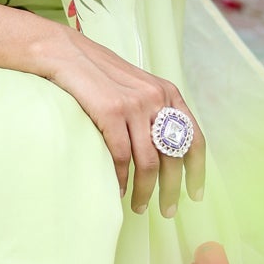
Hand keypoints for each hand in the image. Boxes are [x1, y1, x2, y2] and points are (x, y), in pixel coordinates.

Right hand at [33, 23, 205, 216]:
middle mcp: (157, 99)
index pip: (194, 139)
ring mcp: (135, 105)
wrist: (66, 53)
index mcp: (168, 94)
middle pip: (174, 157)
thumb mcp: (136, 87)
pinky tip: (118, 190)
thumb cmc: (98, 75)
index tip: (195, 195)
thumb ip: (152, 111)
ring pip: (149, 163)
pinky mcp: (111, 111)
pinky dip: (121, 179)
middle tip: (167, 211)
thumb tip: (163, 151)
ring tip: (138, 206)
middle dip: (172, 190)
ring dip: (145, 191)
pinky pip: (122, 157)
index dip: (197, 172)